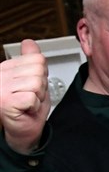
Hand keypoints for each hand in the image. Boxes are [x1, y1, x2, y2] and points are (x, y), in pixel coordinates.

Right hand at [0, 39, 47, 153]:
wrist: (23, 128)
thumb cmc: (27, 106)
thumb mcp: (32, 79)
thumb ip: (30, 60)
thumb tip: (29, 43)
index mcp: (6, 67)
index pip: (37, 59)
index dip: (42, 74)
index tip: (32, 85)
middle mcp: (0, 75)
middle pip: (38, 70)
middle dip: (42, 85)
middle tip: (31, 95)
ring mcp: (1, 88)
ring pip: (37, 83)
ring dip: (39, 96)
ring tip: (29, 102)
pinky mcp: (6, 101)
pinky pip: (33, 96)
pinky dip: (35, 105)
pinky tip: (26, 108)